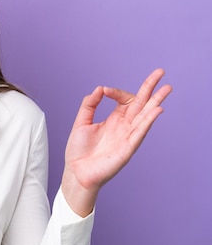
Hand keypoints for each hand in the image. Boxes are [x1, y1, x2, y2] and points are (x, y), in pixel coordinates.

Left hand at [61, 68, 171, 215]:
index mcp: (114, 119)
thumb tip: (98, 88)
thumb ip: (89, 104)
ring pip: (145, 115)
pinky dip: (148, 120)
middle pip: (142, 103)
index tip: (104, 91)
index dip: (117, 92)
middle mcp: (124, 125)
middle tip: (161, 72)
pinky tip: (156, 110)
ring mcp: (128, 135)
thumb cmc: (79, 150)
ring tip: (166, 88)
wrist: (76, 172)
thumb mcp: (81, 122)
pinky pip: (140, 131)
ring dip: (156, 102)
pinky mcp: (128, 147)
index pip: (125, 99)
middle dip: (151, 88)